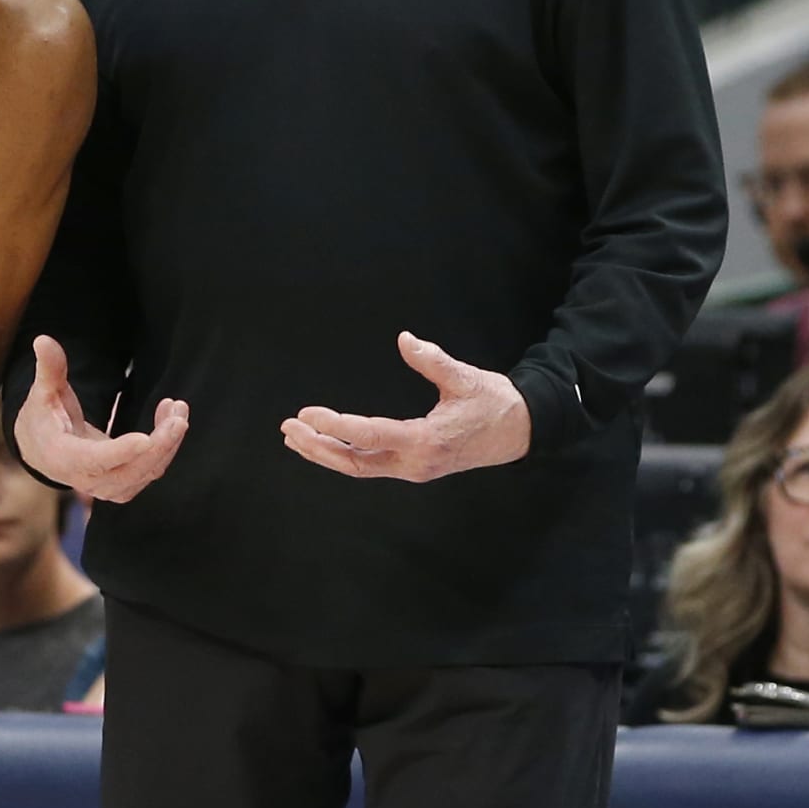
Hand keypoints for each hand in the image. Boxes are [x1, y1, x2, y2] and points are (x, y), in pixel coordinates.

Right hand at [12, 335, 188, 502]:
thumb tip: (43, 340)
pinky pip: (151, 470)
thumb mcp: (43, 393)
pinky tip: (170, 418)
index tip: (146, 439)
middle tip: (178, 416)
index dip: (121, 451)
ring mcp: (108, 487)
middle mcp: (87, 480)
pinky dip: (166, 446)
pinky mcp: (124, 485)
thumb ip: (49, 369)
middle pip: (130, 471)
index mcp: (64, 458)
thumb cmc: (43, 420)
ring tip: (178, 409)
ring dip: (169, 443)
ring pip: (147, 472)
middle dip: (160, 445)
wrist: (44, 452)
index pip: (95, 460)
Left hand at [281, 332, 530, 482]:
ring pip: (359, 467)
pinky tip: (325, 443)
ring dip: (326, 453)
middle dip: (318, 447)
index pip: (368, 435)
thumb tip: (404, 339)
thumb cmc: (495, 403)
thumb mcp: (466, 378)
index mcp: (425, 441)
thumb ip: (433, 360)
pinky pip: (370, 464)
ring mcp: (414, 468)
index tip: (307, 414)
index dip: (334, 425)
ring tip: (295, 438)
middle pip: (354, 462)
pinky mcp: (414, 466)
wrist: (521, 431)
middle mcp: (415, 462)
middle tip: (288, 428)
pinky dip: (343, 454)